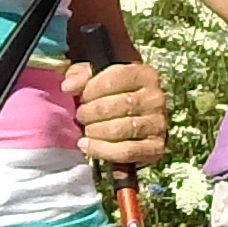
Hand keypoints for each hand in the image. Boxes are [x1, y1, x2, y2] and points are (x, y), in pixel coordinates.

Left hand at [61, 51, 169, 167]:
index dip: (91, 90)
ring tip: (85, 130)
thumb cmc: (111, 94)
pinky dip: (102, 150)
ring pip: (120, 130)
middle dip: (91, 113)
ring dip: (94, 132)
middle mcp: (156, 98)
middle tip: (80, 116)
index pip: (114, 79)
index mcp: (144, 75)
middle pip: (118, 106)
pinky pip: (126, 151)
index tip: (80, 97)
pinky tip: (87, 145)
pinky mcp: (156, 147)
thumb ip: (81, 74)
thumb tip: (69, 87)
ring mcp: (158, 124)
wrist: (132, 118)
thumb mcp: (96, 76)